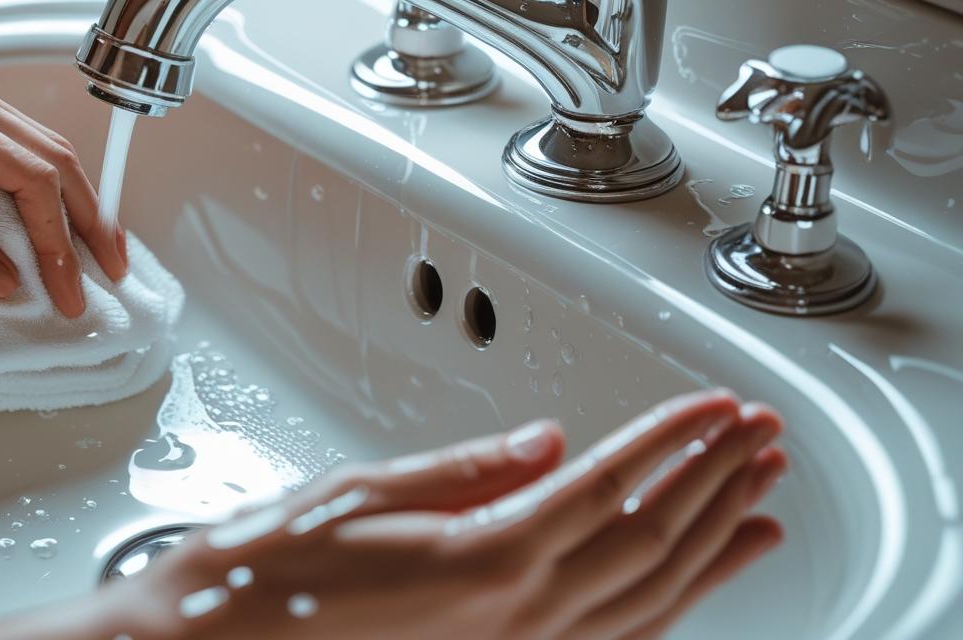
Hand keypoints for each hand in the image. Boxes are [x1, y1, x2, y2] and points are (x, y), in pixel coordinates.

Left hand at [0, 60, 126, 317]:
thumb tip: (3, 277)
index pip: (31, 179)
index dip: (58, 241)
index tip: (70, 288)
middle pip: (48, 156)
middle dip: (85, 217)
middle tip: (109, 268)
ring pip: (29, 146)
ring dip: (62, 199)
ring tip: (84, 246)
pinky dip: (27, 183)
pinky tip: (32, 215)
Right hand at [105, 390, 784, 639]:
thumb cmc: (266, 575)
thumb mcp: (364, 494)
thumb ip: (469, 471)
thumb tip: (549, 445)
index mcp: (481, 559)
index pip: (606, 485)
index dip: (670, 441)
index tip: (716, 407)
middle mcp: (514, 618)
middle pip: (646, 542)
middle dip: (714, 482)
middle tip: (760, 438)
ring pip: (646, 599)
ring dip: (711, 544)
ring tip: (758, 502)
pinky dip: (668, 607)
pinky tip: (692, 583)